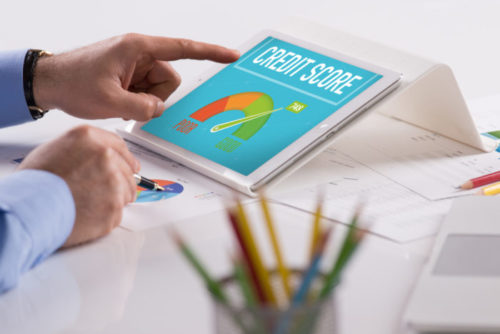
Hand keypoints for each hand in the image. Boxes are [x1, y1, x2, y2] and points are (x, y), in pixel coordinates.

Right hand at [18, 125, 138, 246]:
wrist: (30, 209)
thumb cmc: (35, 183)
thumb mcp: (55, 149)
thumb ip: (83, 149)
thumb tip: (101, 156)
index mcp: (89, 138)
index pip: (119, 146)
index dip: (126, 158)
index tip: (132, 166)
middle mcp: (105, 155)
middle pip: (127, 170)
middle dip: (122, 182)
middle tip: (109, 192)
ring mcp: (113, 180)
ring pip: (126, 191)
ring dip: (115, 199)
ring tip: (91, 205)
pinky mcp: (114, 204)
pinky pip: (118, 211)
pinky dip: (107, 216)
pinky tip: (89, 215)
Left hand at [33, 33, 239, 120]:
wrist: (49, 82)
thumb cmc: (73, 82)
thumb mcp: (110, 101)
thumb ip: (143, 108)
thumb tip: (159, 109)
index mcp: (138, 48)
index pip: (183, 48)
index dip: (210, 52)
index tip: (232, 55)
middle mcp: (140, 52)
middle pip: (170, 79)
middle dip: (155, 96)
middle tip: (129, 102)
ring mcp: (135, 64)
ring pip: (160, 88)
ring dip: (144, 100)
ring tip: (120, 102)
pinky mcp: (130, 74)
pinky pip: (148, 91)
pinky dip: (137, 101)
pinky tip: (118, 101)